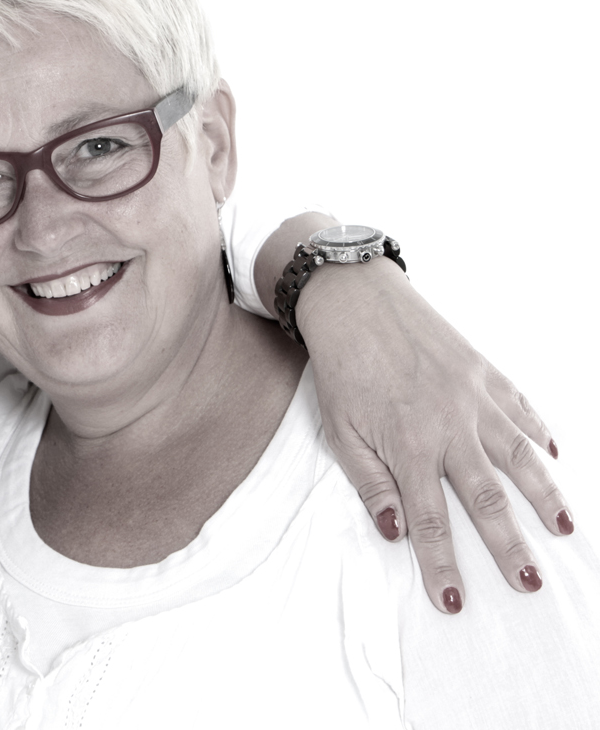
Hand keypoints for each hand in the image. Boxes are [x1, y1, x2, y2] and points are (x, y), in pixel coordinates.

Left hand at [299, 257, 569, 613]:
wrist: (356, 302)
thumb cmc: (342, 369)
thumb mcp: (340, 431)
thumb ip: (369, 481)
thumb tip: (395, 530)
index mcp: (409, 446)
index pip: (430, 521)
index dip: (443, 565)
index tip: (455, 602)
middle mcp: (451, 426)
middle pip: (487, 498)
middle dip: (510, 545)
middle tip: (530, 583)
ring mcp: (475, 398)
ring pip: (520, 456)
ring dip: (545, 496)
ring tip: (564, 529)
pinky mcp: (487, 372)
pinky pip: (522, 409)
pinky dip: (541, 433)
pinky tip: (556, 456)